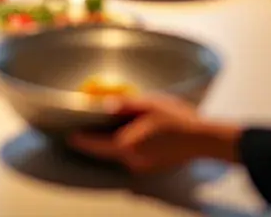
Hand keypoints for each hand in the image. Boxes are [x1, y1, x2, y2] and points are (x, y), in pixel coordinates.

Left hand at [70, 95, 237, 172]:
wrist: (201, 139)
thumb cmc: (176, 118)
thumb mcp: (149, 104)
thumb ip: (125, 105)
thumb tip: (105, 105)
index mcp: (128, 146)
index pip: (97, 146)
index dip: (81, 140)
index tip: (69, 135)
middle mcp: (132, 160)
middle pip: (107, 151)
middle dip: (96, 141)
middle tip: (86, 126)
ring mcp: (143, 166)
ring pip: (120, 153)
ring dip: (112, 142)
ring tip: (109, 125)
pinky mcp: (152, 167)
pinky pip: (132, 155)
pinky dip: (126, 145)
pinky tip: (132, 131)